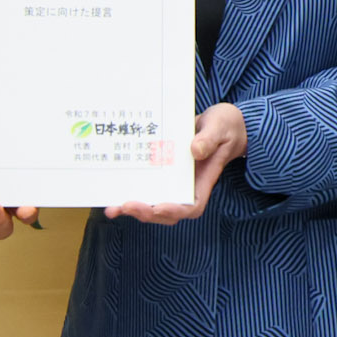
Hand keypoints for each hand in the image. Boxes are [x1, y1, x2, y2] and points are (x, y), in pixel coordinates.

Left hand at [104, 103, 246, 223]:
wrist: (220, 123)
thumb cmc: (225, 126)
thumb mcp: (220, 128)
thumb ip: (209, 140)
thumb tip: (195, 151)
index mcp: (204, 181)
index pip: (191, 207)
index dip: (175, 210)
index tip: (159, 207)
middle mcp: (187, 187)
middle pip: (166, 211)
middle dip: (145, 212)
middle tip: (125, 206)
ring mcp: (173, 182)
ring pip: (153, 204)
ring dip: (132, 209)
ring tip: (112, 208)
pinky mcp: (162, 173)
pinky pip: (146, 187)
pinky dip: (129, 193)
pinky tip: (112, 191)